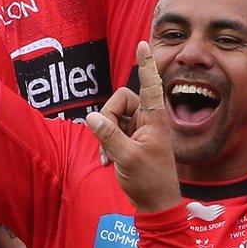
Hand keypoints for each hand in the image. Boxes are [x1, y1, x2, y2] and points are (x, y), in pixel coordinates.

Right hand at [84, 42, 180, 212]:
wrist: (155, 203)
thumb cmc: (149, 180)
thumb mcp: (127, 158)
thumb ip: (109, 136)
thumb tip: (91, 116)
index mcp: (154, 117)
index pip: (150, 84)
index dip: (145, 64)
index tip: (143, 44)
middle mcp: (147, 118)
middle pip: (119, 100)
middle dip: (107, 119)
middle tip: (108, 144)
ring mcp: (138, 128)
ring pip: (112, 116)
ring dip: (105, 135)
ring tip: (109, 157)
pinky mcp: (130, 139)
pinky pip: (111, 130)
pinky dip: (106, 144)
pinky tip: (107, 161)